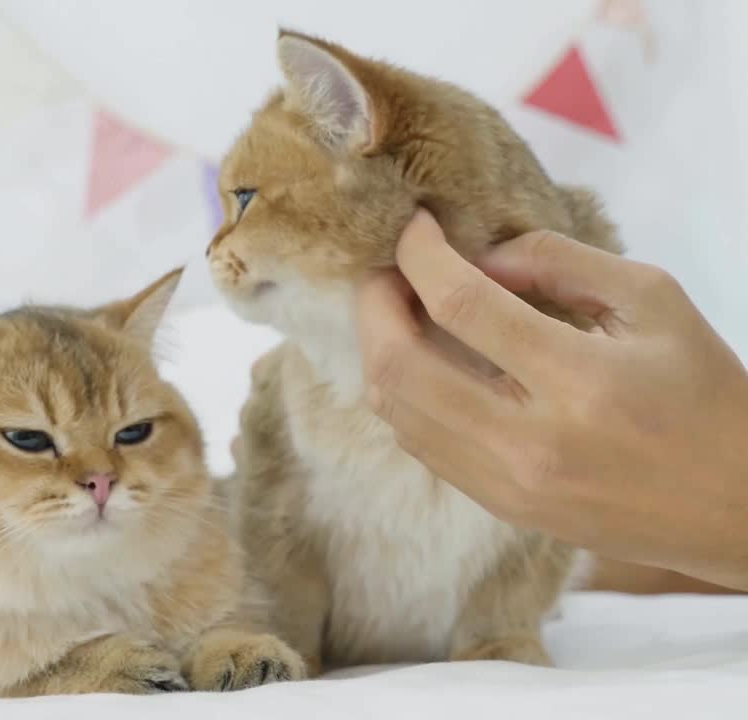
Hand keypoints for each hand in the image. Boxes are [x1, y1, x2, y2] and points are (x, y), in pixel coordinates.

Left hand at [356, 210, 747, 589]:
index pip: (462, 306)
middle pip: (400, 366)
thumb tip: (479, 258)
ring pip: (396, 412)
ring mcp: (507, 483)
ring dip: (380, 350)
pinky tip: (424, 362)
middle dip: (374, 304)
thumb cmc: (705, 393)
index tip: (414, 225)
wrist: (736, 506)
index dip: (420, 255)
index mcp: (580, 381)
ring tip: (399, 310)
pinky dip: (405, 395)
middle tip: (386, 269)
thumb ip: (561, 263)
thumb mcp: (655, 300)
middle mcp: (531, 440)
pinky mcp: (500, 507)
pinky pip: (420, 445)